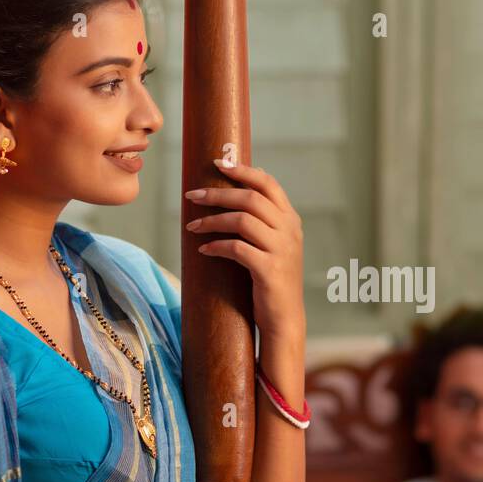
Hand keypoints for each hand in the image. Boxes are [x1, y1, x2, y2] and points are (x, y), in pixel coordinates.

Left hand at [186, 161, 305, 338]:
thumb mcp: (274, 245)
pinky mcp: (269, 269)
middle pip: (250, 198)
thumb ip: (265, 221)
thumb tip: (240, 191)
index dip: (242, 170)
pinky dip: (217, 246)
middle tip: (192, 196)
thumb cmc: (272, 280)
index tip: (217, 164)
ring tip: (192, 226)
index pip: (268, 184)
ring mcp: (281, 250)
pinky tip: (204, 250)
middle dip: (217, 194)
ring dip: (212, 220)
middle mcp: (289, 231)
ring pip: (242, 221)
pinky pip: (237, 249)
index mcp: (291, 220)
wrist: (285, 318)